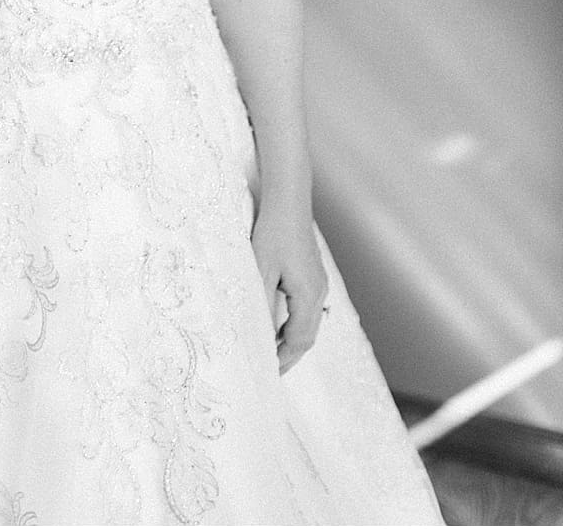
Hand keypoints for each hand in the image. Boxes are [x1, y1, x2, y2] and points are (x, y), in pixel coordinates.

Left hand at [251, 195, 327, 372]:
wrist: (289, 204)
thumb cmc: (272, 233)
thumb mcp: (261, 269)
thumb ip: (262, 303)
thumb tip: (259, 333)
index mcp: (308, 296)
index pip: (298, 340)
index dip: (283, 359)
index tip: (269, 373)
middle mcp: (318, 294)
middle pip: (306, 336)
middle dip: (289, 356)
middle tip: (271, 371)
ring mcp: (318, 285)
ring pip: (308, 324)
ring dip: (291, 341)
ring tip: (272, 354)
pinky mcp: (313, 277)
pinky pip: (306, 310)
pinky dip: (293, 324)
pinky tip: (278, 325)